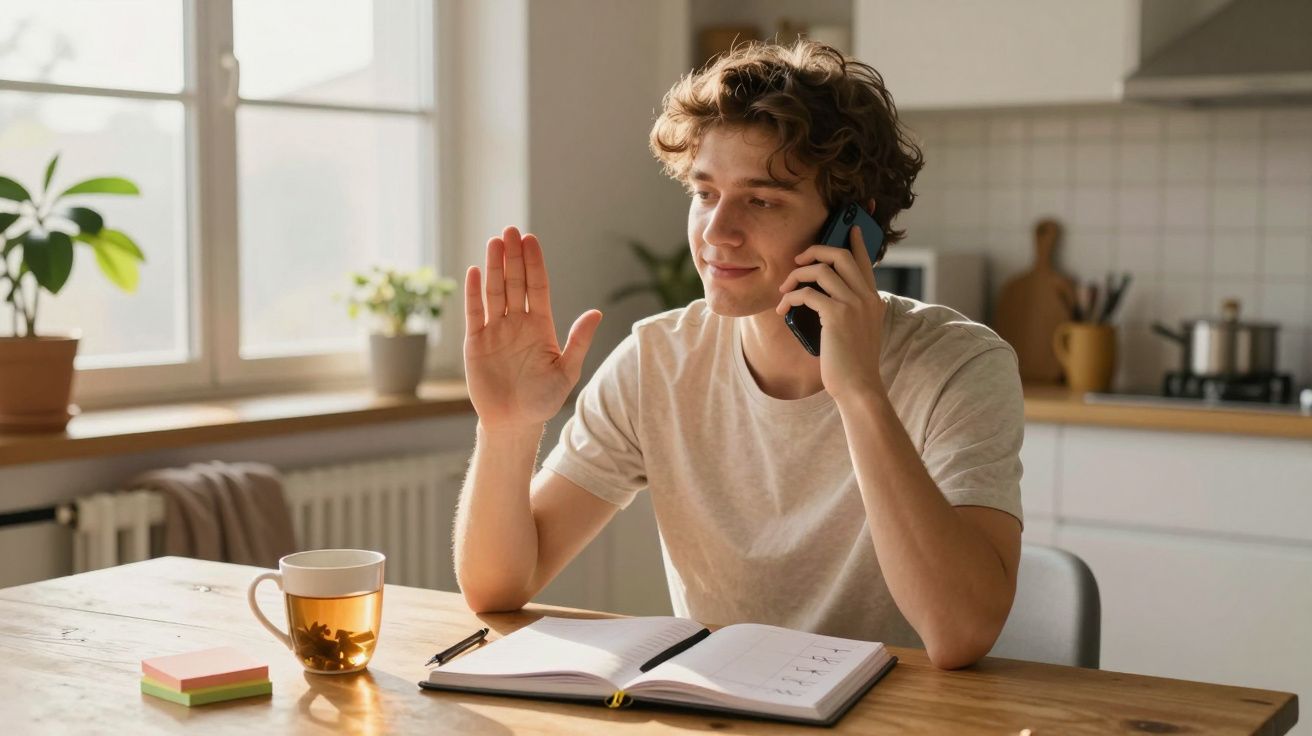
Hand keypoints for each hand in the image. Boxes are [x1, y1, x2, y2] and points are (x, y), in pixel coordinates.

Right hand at [464, 226, 602, 431]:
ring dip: (493, 267)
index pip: (537, 286)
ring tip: (494, 242)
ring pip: (494, 292)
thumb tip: (596, 313)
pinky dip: (474, 293)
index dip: (534, 263)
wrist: (514, 423)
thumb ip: (579, 341)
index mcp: (541, 325)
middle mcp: (518, 323)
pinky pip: (474, 313)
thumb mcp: (567, 371)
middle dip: (513, 257)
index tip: (531, 240)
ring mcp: (496, 330)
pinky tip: (474, 271)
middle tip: (511, 230)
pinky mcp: (476, 342)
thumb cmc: (543, 399)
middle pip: (515, 282)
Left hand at [775, 225, 886, 402]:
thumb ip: (854, 311)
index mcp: (873, 299)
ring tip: (784, 290)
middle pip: (840, 255)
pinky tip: (782, 308)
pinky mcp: (836, 315)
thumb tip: (828, 298)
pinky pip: (807, 293)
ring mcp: (853, 304)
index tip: (850, 227)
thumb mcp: (861, 331)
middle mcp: (866, 297)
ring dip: (796, 276)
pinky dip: (790, 298)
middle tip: (798, 261)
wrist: (859, 387)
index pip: (864, 261)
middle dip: (815, 251)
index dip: (857, 242)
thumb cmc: (854, 364)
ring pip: (820, 270)